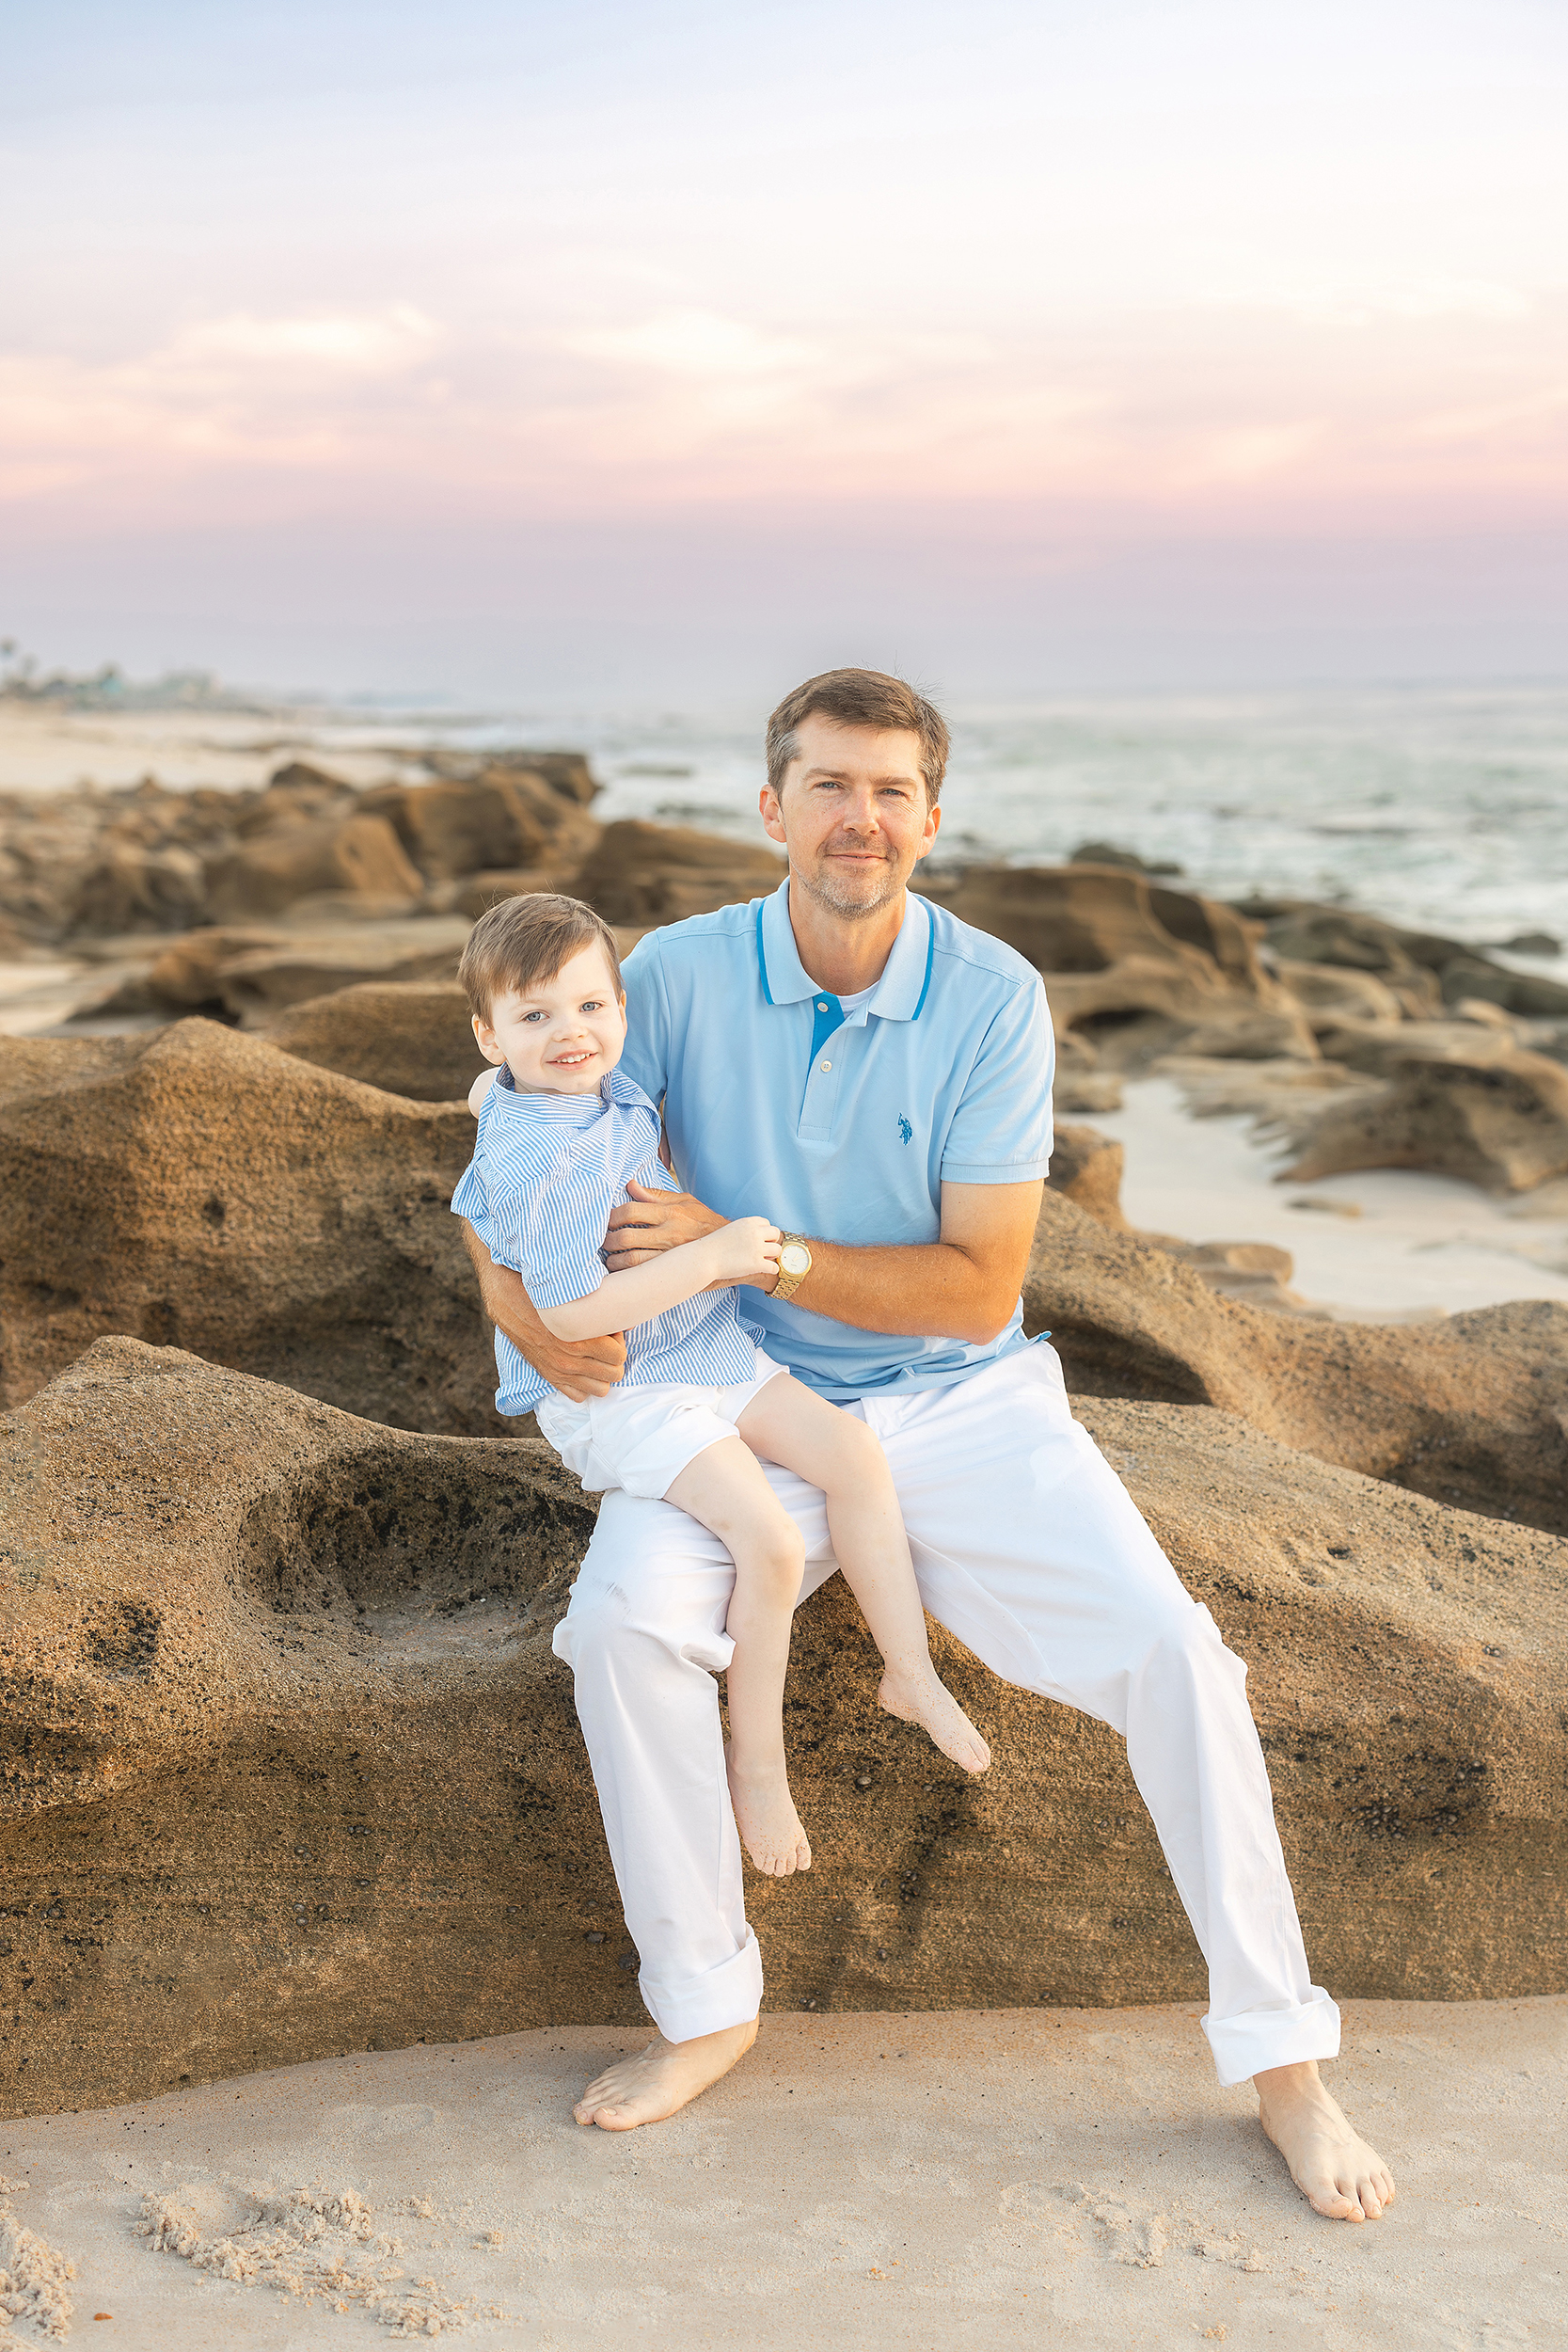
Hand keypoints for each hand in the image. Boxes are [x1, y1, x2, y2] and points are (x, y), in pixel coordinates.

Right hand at [459, 1218, 625, 1400]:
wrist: (506, 1297)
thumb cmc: (542, 1290)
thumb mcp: (572, 1293)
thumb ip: (599, 1305)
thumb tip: (624, 1316)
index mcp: (577, 1339)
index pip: (619, 1354)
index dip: (619, 1340)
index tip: (610, 1328)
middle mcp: (569, 1360)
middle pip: (614, 1373)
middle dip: (615, 1356)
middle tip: (606, 1341)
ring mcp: (558, 1371)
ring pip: (600, 1389)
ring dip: (603, 1372)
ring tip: (597, 1354)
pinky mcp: (548, 1375)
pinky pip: (577, 1395)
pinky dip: (584, 1383)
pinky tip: (582, 1365)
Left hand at [604, 1180, 726, 1271]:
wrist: (734, 1248)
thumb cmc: (706, 1222)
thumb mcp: (685, 1202)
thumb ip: (655, 1195)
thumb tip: (630, 1185)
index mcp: (670, 1213)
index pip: (631, 1210)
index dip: (612, 1216)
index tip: (605, 1221)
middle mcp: (669, 1234)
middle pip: (627, 1237)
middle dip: (607, 1240)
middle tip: (601, 1242)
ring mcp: (671, 1255)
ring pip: (632, 1260)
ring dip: (614, 1262)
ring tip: (608, 1260)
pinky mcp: (674, 1272)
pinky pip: (644, 1275)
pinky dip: (628, 1275)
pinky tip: (621, 1274)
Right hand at [702, 1216, 781, 1287]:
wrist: (704, 1258)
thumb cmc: (713, 1247)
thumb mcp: (730, 1230)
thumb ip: (744, 1231)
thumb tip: (755, 1238)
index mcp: (748, 1222)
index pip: (767, 1223)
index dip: (764, 1233)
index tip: (758, 1240)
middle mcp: (755, 1233)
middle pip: (776, 1234)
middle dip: (771, 1242)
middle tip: (763, 1251)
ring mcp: (757, 1248)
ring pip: (778, 1250)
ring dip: (772, 1256)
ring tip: (762, 1260)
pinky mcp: (757, 1264)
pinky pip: (774, 1267)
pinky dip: (771, 1270)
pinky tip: (764, 1270)